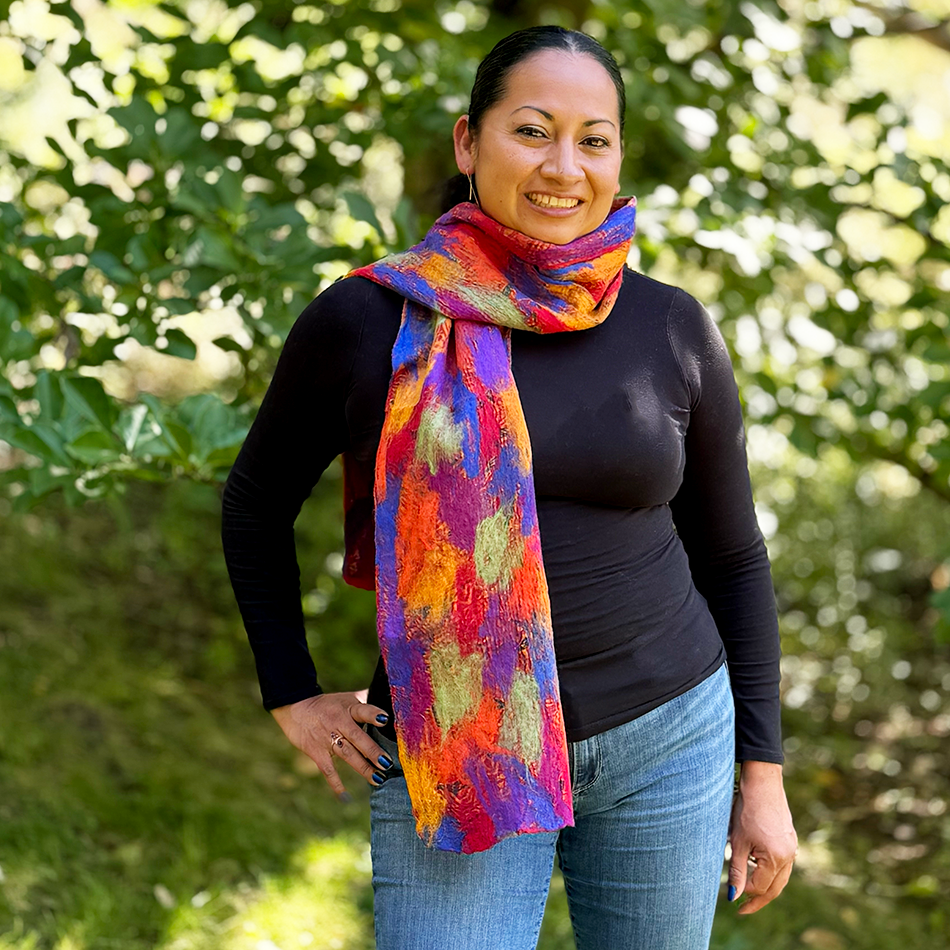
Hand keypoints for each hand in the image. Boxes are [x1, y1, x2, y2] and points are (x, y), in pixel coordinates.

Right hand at [270, 692, 392, 800]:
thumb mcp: (348, 698)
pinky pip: (328, 770)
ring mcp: (327, 738)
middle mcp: (338, 722)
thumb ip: (367, 700)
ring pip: (347, 754)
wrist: (296, 708)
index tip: (385, 720)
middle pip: (357, 737)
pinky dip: (335, 784)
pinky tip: (345, 797)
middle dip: (372, 751)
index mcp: (348, 708)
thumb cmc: (329, 704)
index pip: (362, 710)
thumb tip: (390, 697)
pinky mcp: (316, 751)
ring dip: (363, 767)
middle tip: (387, 763)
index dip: (373, 714)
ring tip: (378, 779)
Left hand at [728, 760, 797, 913]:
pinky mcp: (789, 838)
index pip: (761, 887)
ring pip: (781, 877)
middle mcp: (789, 855)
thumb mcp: (738, 841)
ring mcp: (792, 847)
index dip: (745, 894)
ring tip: (749, 893)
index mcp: (776, 858)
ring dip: (766, 887)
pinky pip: (783, 864)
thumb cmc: (747, 809)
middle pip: (775, 888)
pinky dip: (771, 872)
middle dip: (759, 900)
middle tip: (743, 909)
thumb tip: (733, 896)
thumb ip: (737, 871)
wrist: (762, 782)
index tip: (731, 899)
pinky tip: (758, 870)